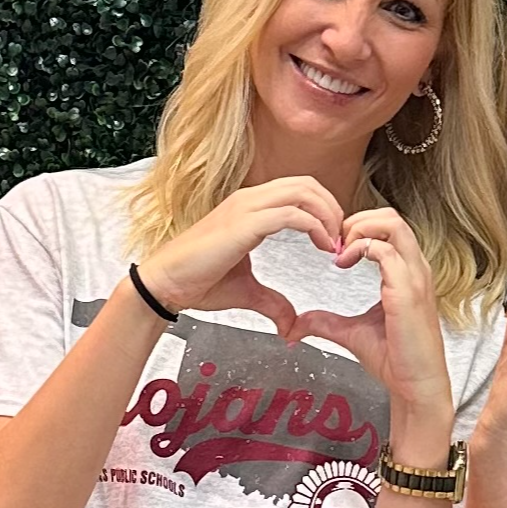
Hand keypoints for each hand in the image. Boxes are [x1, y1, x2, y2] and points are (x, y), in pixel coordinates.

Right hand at [138, 177, 345, 336]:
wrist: (164, 285)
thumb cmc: (196, 281)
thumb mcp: (247, 291)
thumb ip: (273, 302)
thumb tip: (290, 323)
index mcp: (250, 207)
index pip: (298, 189)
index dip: (324, 209)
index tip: (334, 239)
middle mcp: (249, 200)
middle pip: (306, 184)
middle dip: (332, 208)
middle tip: (342, 239)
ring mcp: (245, 209)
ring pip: (302, 192)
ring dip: (328, 215)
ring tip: (334, 244)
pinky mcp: (242, 224)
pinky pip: (290, 214)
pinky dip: (314, 227)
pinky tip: (322, 248)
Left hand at [285, 208, 451, 413]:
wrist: (415, 386)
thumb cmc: (396, 360)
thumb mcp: (351, 333)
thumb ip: (326, 322)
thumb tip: (297, 323)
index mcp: (407, 272)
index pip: (388, 226)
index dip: (358, 227)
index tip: (335, 248)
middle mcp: (415, 268)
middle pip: (391, 216)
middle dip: (357, 220)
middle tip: (335, 243)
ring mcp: (415, 277)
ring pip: (392, 224)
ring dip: (359, 229)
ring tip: (340, 250)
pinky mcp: (408, 291)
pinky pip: (385, 251)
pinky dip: (360, 248)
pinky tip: (342, 263)